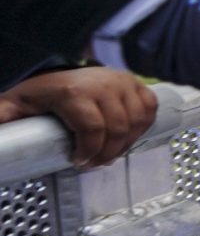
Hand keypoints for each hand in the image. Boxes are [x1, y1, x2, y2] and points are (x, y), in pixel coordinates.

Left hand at [0, 67, 158, 168]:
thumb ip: (1, 119)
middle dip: (106, 153)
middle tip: (93, 163)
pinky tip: (127, 137)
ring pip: (136, 122)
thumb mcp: (13, 106)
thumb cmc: (37, 94)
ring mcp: (123, 81)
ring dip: (125, 144)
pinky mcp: (136, 83)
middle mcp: (103, 83)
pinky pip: (149, 109)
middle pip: (117, 129)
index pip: (93, 128)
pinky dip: (142, 127)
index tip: (78, 163)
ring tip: (108, 153)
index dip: (89, 151)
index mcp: (74, 91)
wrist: (57, 72)